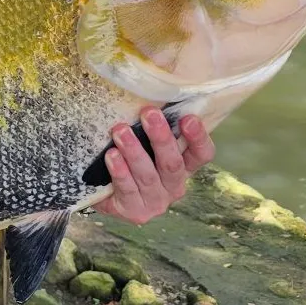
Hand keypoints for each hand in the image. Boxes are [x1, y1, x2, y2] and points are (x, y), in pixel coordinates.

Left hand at [99, 108, 215, 224]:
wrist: (104, 192)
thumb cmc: (129, 159)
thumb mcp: (144, 141)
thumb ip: (153, 126)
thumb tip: (150, 93)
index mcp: (184, 167)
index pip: (202, 154)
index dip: (198, 137)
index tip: (188, 118)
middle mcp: (174, 186)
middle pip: (172, 163)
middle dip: (161, 137)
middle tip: (148, 113)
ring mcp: (156, 201)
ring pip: (148, 175)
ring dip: (135, 151)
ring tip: (120, 131)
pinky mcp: (135, 212)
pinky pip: (128, 189)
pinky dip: (120, 171)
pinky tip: (112, 156)